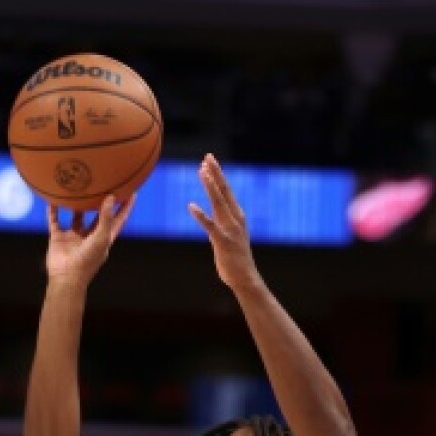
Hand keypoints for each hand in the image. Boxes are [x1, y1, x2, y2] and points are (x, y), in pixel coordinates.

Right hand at [43, 196, 133, 289]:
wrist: (66, 277)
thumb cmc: (87, 261)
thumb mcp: (101, 238)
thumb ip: (106, 218)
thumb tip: (111, 198)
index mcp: (104, 239)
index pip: (118, 221)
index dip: (125, 208)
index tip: (132, 193)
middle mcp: (90, 238)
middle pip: (97, 217)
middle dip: (101, 203)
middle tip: (105, 185)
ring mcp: (74, 238)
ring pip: (76, 217)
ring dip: (76, 206)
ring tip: (78, 189)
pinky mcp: (59, 238)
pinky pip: (55, 221)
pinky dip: (53, 211)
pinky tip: (52, 199)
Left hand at [188, 154, 259, 293]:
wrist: (245, 278)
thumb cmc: (235, 259)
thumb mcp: (228, 236)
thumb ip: (220, 223)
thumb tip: (211, 215)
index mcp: (237, 216)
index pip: (226, 191)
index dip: (217, 175)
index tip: (209, 161)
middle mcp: (235, 219)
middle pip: (224, 191)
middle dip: (215, 173)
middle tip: (207, 157)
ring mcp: (230, 230)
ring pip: (218, 203)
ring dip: (210, 186)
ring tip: (201, 171)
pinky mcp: (222, 242)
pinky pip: (210, 226)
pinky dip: (200, 215)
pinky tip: (191, 206)